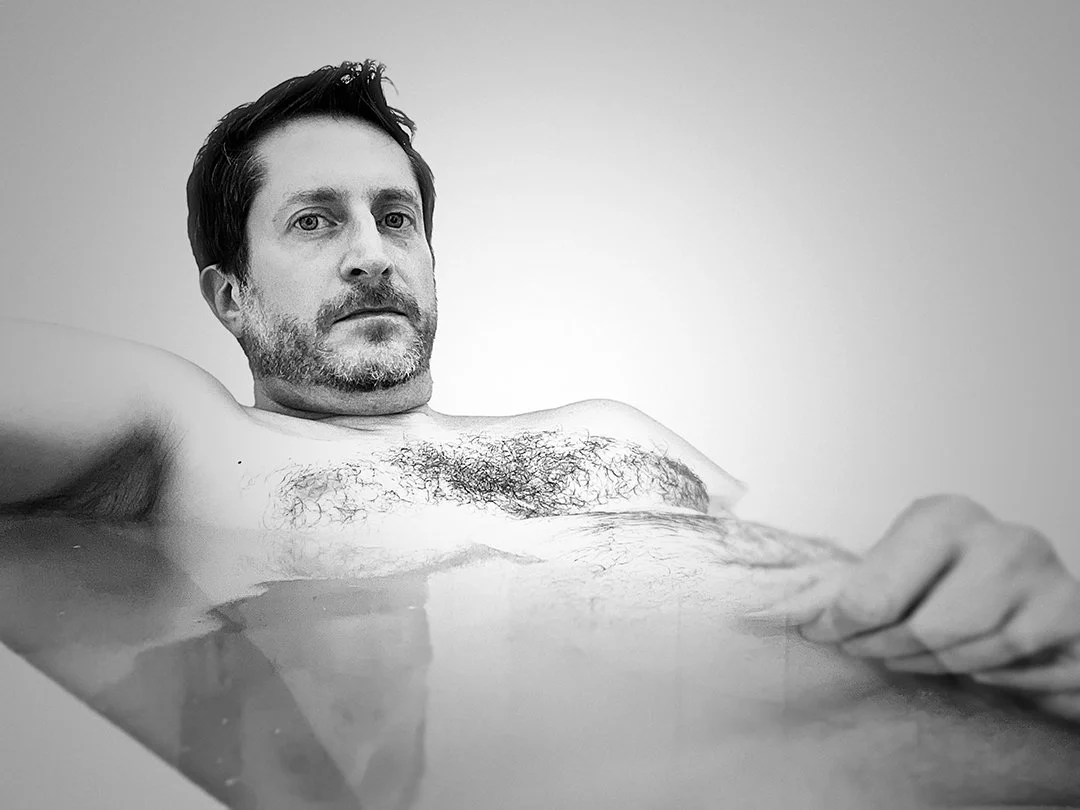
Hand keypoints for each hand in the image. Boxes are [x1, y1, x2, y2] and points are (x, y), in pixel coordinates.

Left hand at [754, 494, 1079, 721]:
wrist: (1042, 606)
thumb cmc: (954, 585)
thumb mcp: (900, 569)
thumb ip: (846, 586)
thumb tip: (762, 612)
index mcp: (941, 516)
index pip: (872, 593)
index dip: (840, 627)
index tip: (821, 635)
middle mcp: (996, 536)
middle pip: (921, 631)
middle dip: (885, 651)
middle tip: (869, 652)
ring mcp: (1041, 575)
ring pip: (967, 656)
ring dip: (934, 668)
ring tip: (921, 656)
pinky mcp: (1072, 615)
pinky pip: (1012, 673)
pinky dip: (990, 679)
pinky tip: (980, 662)